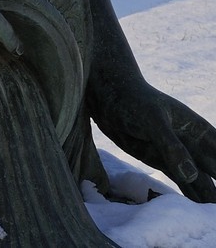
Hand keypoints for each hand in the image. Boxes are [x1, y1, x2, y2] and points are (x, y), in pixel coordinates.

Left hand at [90, 73, 215, 202]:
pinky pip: (183, 182)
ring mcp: (178, 154)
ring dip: (209, 197)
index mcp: (198, 130)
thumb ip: (171, 146)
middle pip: (215, 170)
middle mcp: (193, 144)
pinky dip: (192, 195)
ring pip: (201, 180)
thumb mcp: (151, 120)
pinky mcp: (163, 161)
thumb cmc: (132, 100)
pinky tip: (199, 209)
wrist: (107, 96)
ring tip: (212, 217)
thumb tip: (192, 175)